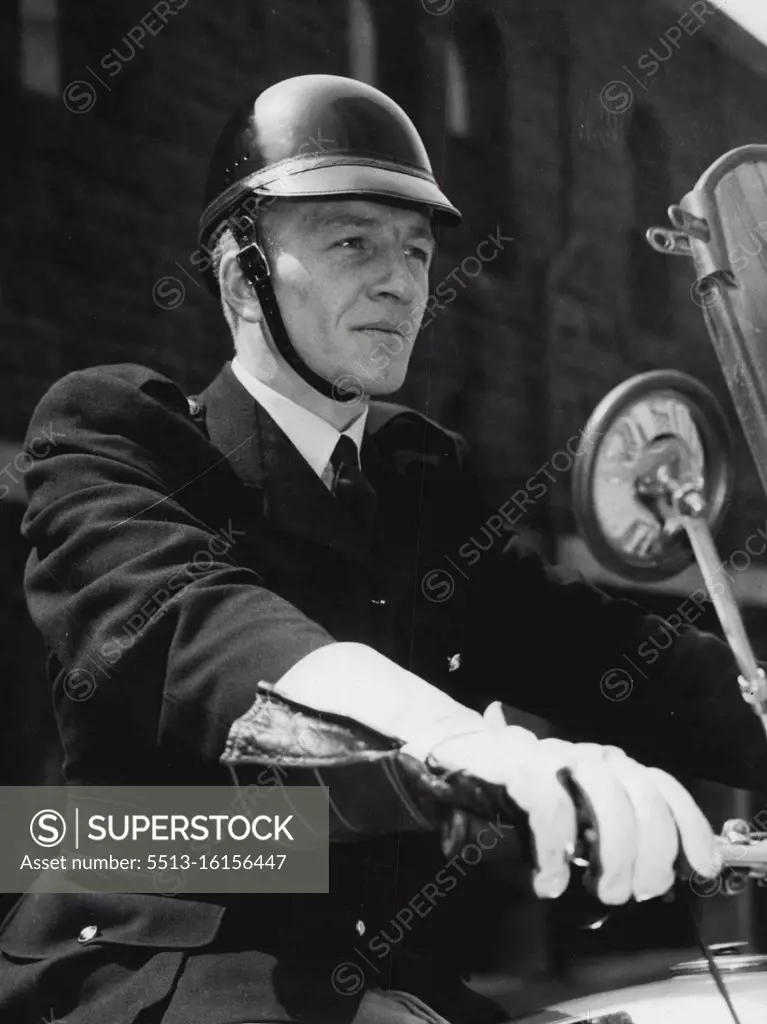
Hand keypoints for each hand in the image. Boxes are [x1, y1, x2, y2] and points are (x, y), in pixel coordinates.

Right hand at [407, 702, 719, 904]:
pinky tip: (551, 878)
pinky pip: (549, 804)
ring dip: (615, 851)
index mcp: (602, 766)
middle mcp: (583, 756)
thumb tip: (649, 874)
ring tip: (600, 888)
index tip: (699, 866)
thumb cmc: (508, 796)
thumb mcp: (566, 818)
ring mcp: (550, 756)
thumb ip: (603, 836)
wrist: (448, 759)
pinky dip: (557, 848)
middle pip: (643, 795)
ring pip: (608, 795)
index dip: (688, 825)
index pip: (660, 785)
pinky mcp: (515, 763)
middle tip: (632, 891)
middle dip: (650, 853)